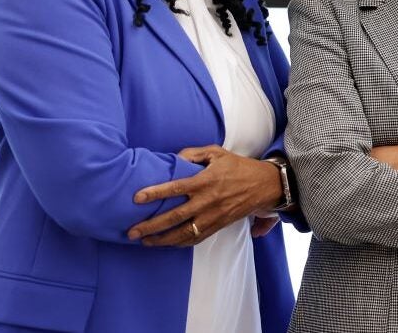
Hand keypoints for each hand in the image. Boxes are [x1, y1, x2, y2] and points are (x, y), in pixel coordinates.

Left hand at [127, 145, 282, 246]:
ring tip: (145, 242)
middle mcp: (208, 201)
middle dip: (152, 225)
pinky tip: (167, 244)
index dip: (155, 193)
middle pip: (175, 217)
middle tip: (132, 231)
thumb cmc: (239, 167)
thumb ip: (193, 154)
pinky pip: (197, 238)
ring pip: (184, 233)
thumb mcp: (217, 153)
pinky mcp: (219, 225)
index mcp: (205, 181)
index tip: (137, 198)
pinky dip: (180, 243)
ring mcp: (213, 216)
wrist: (265, 185)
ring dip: (162, 239)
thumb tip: (173, 159)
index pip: (175, 188)